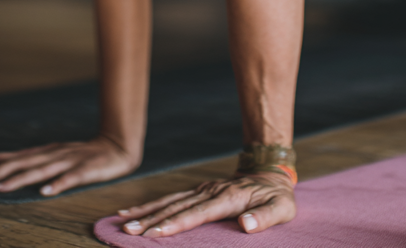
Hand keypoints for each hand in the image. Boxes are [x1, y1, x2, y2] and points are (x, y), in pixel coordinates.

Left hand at [0, 135, 141, 194]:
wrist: (118, 145)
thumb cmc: (83, 153)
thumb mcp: (52, 152)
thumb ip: (27, 156)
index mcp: (47, 152)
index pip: (19, 160)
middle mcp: (55, 155)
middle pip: (25, 164)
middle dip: (0, 173)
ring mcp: (71, 161)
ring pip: (42, 171)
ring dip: (22, 179)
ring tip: (3, 188)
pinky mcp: (87, 169)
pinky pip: (70, 178)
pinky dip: (58, 184)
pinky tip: (46, 192)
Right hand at [116, 171, 295, 236]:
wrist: (270, 171)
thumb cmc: (277, 196)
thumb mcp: (282, 209)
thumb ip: (265, 217)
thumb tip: (247, 225)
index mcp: (228, 198)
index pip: (198, 213)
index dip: (177, 224)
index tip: (156, 233)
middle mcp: (210, 191)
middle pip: (177, 207)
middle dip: (152, 220)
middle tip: (128, 232)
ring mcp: (202, 190)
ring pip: (170, 201)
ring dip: (146, 212)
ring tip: (122, 222)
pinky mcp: (198, 192)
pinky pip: (171, 199)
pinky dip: (151, 205)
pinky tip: (133, 211)